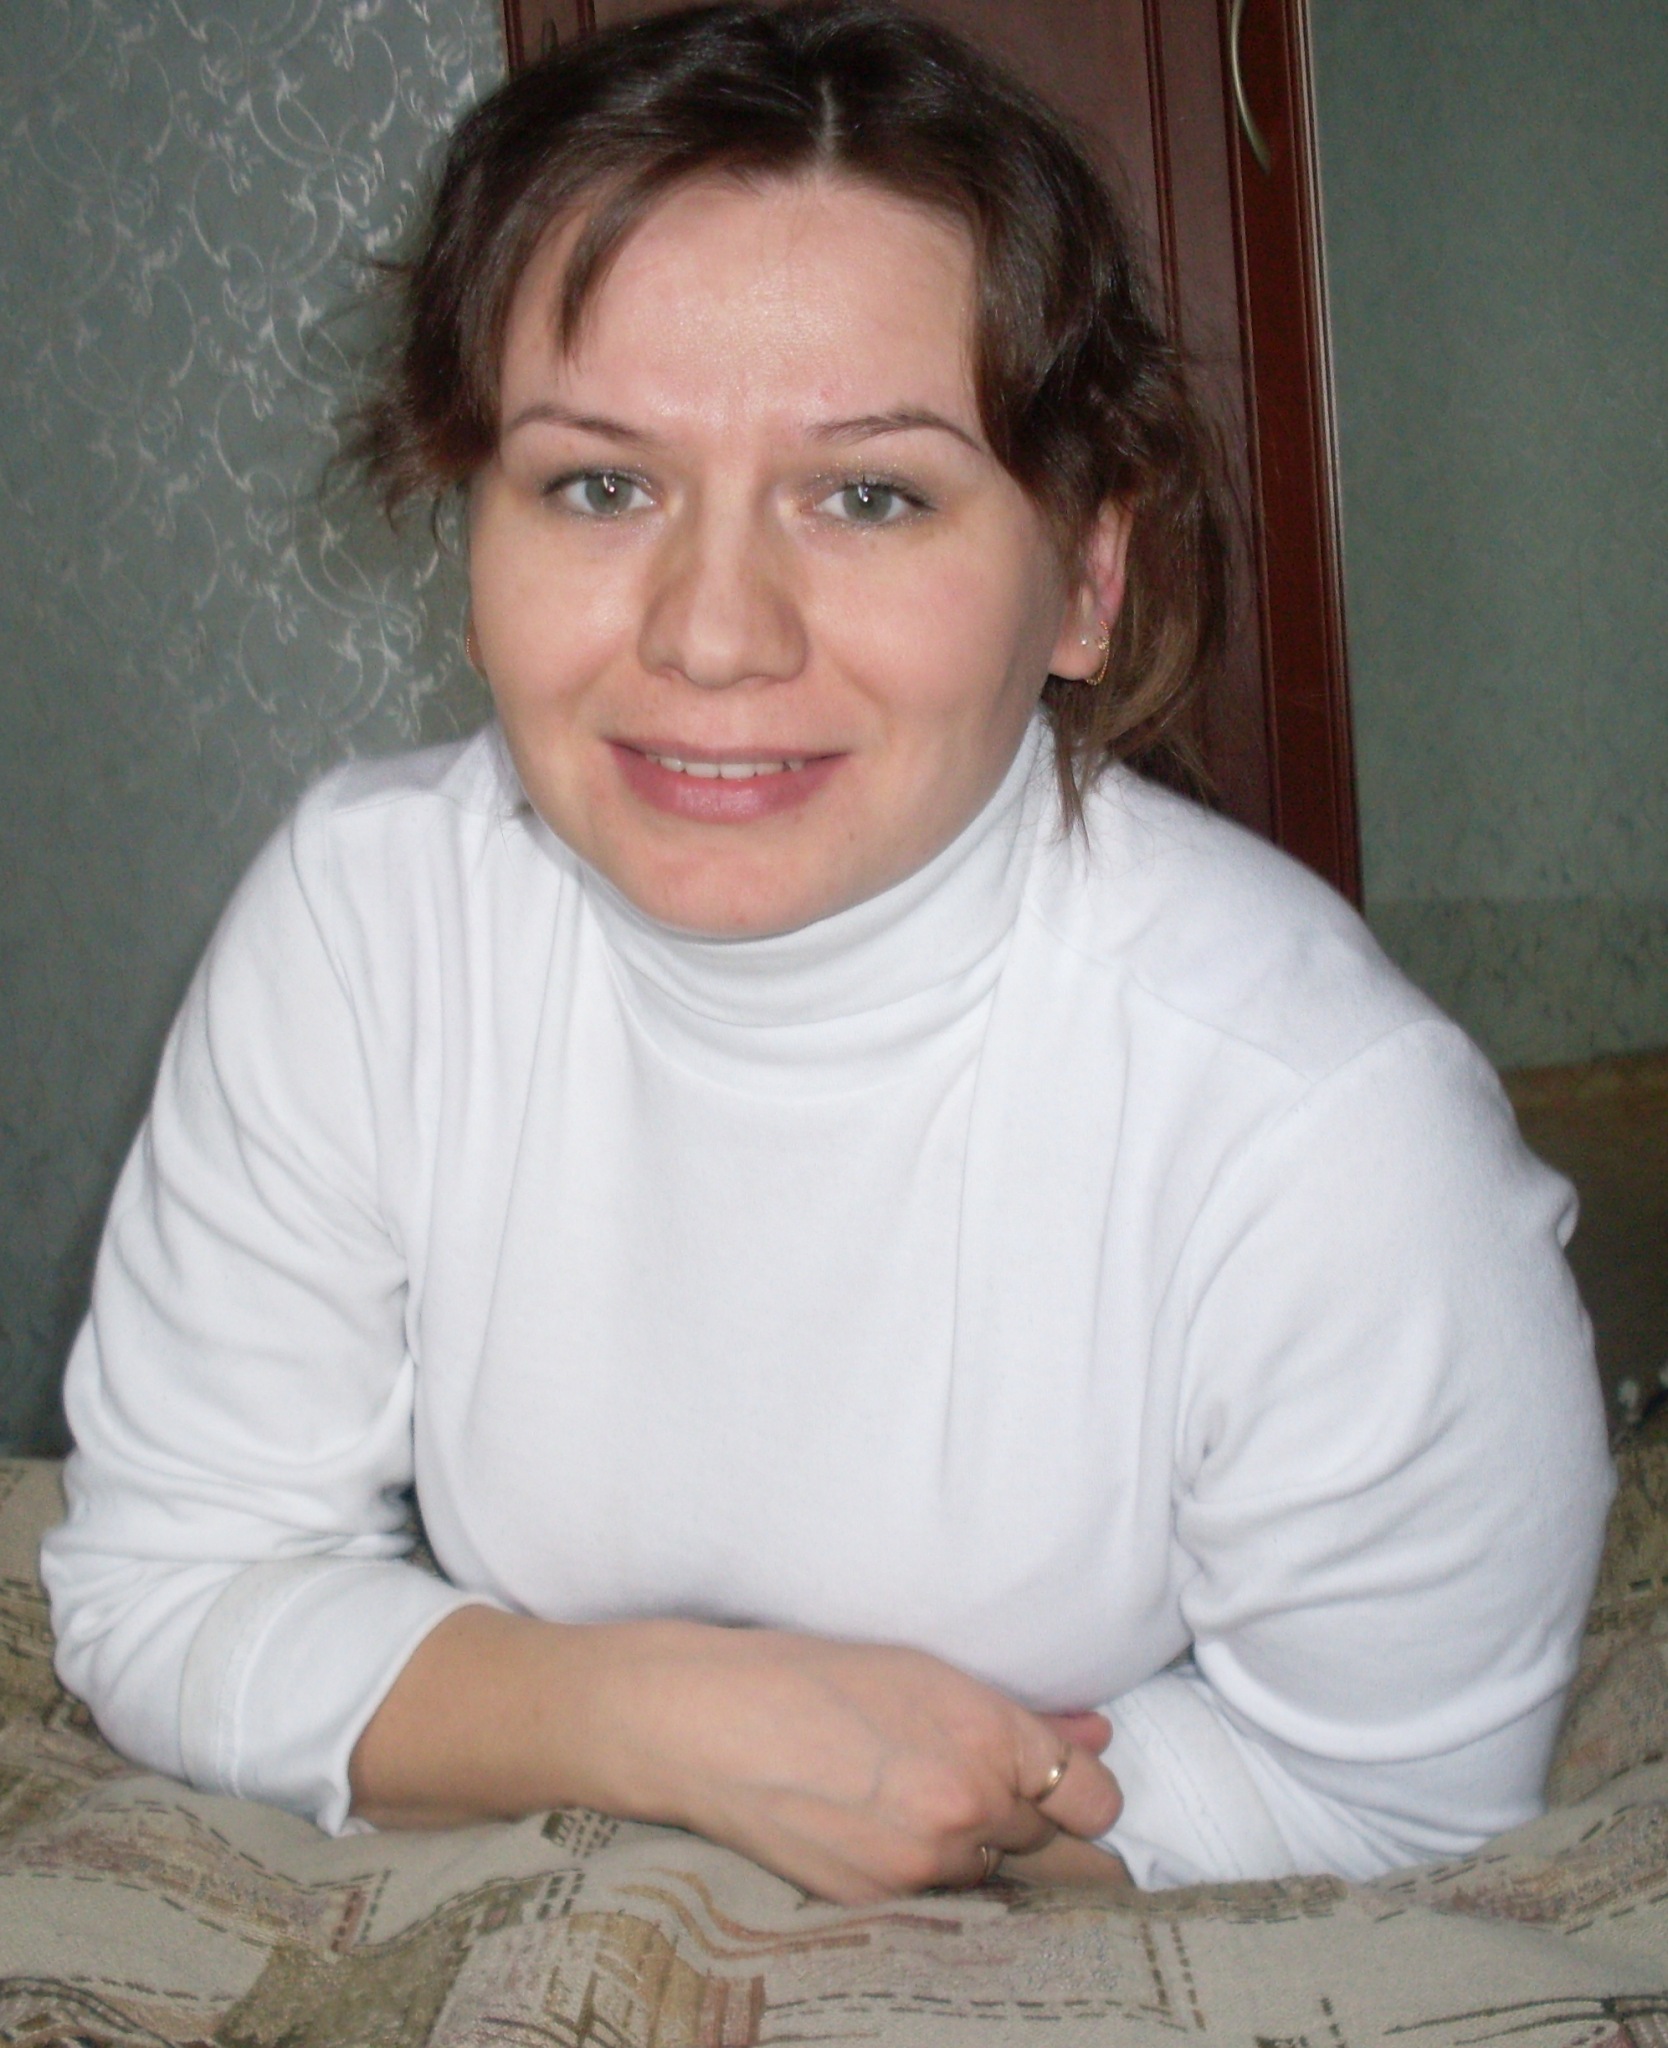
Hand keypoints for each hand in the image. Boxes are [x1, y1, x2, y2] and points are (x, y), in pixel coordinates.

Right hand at [586, 1624, 1123, 1903]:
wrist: (710, 1724)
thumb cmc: (815, 1676)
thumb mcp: (926, 1674)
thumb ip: (1022, 1717)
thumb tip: (1094, 1737)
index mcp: (990, 1737)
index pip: (1098, 1800)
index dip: (1086, 1795)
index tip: (1069, 1791)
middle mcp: (971, 1807)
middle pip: (1065, 1855)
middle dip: (1051, 1839)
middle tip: (1027, 1822)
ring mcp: (926, 1865)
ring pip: (1007, 1885)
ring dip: (996, 1864)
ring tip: (948, 1824)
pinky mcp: (882, 1904)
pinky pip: (947, 1904)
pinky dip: (942, 1882)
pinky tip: (906, 1845)